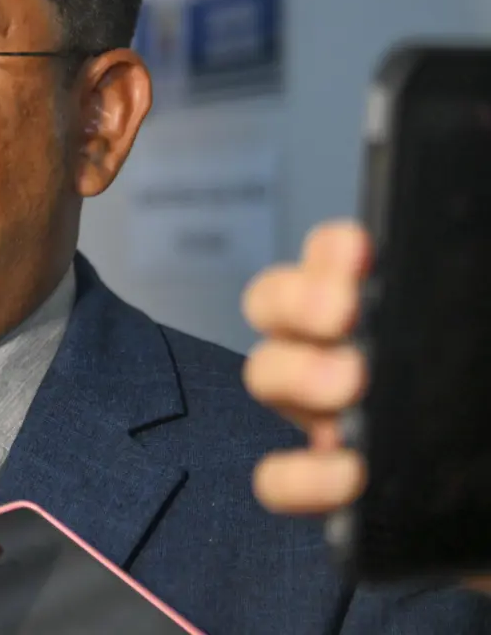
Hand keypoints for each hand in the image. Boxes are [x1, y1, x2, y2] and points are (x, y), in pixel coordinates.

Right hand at [242, 220, 490, 593]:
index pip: (329, 255)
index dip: (332, 249)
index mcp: (373, 310)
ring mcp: (319, 416)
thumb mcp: (478, 339)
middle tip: (342, 313)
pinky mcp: (322, 485)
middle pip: (272, 302)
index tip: (361, 254)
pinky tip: (348, 473)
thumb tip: (463, 283)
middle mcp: (332, 351)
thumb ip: (465, 314)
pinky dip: (301, 476)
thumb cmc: (486, 403)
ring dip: (296, 374)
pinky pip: (276, 478)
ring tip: (347, 387)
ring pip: (265, 375)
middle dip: (297, 300)